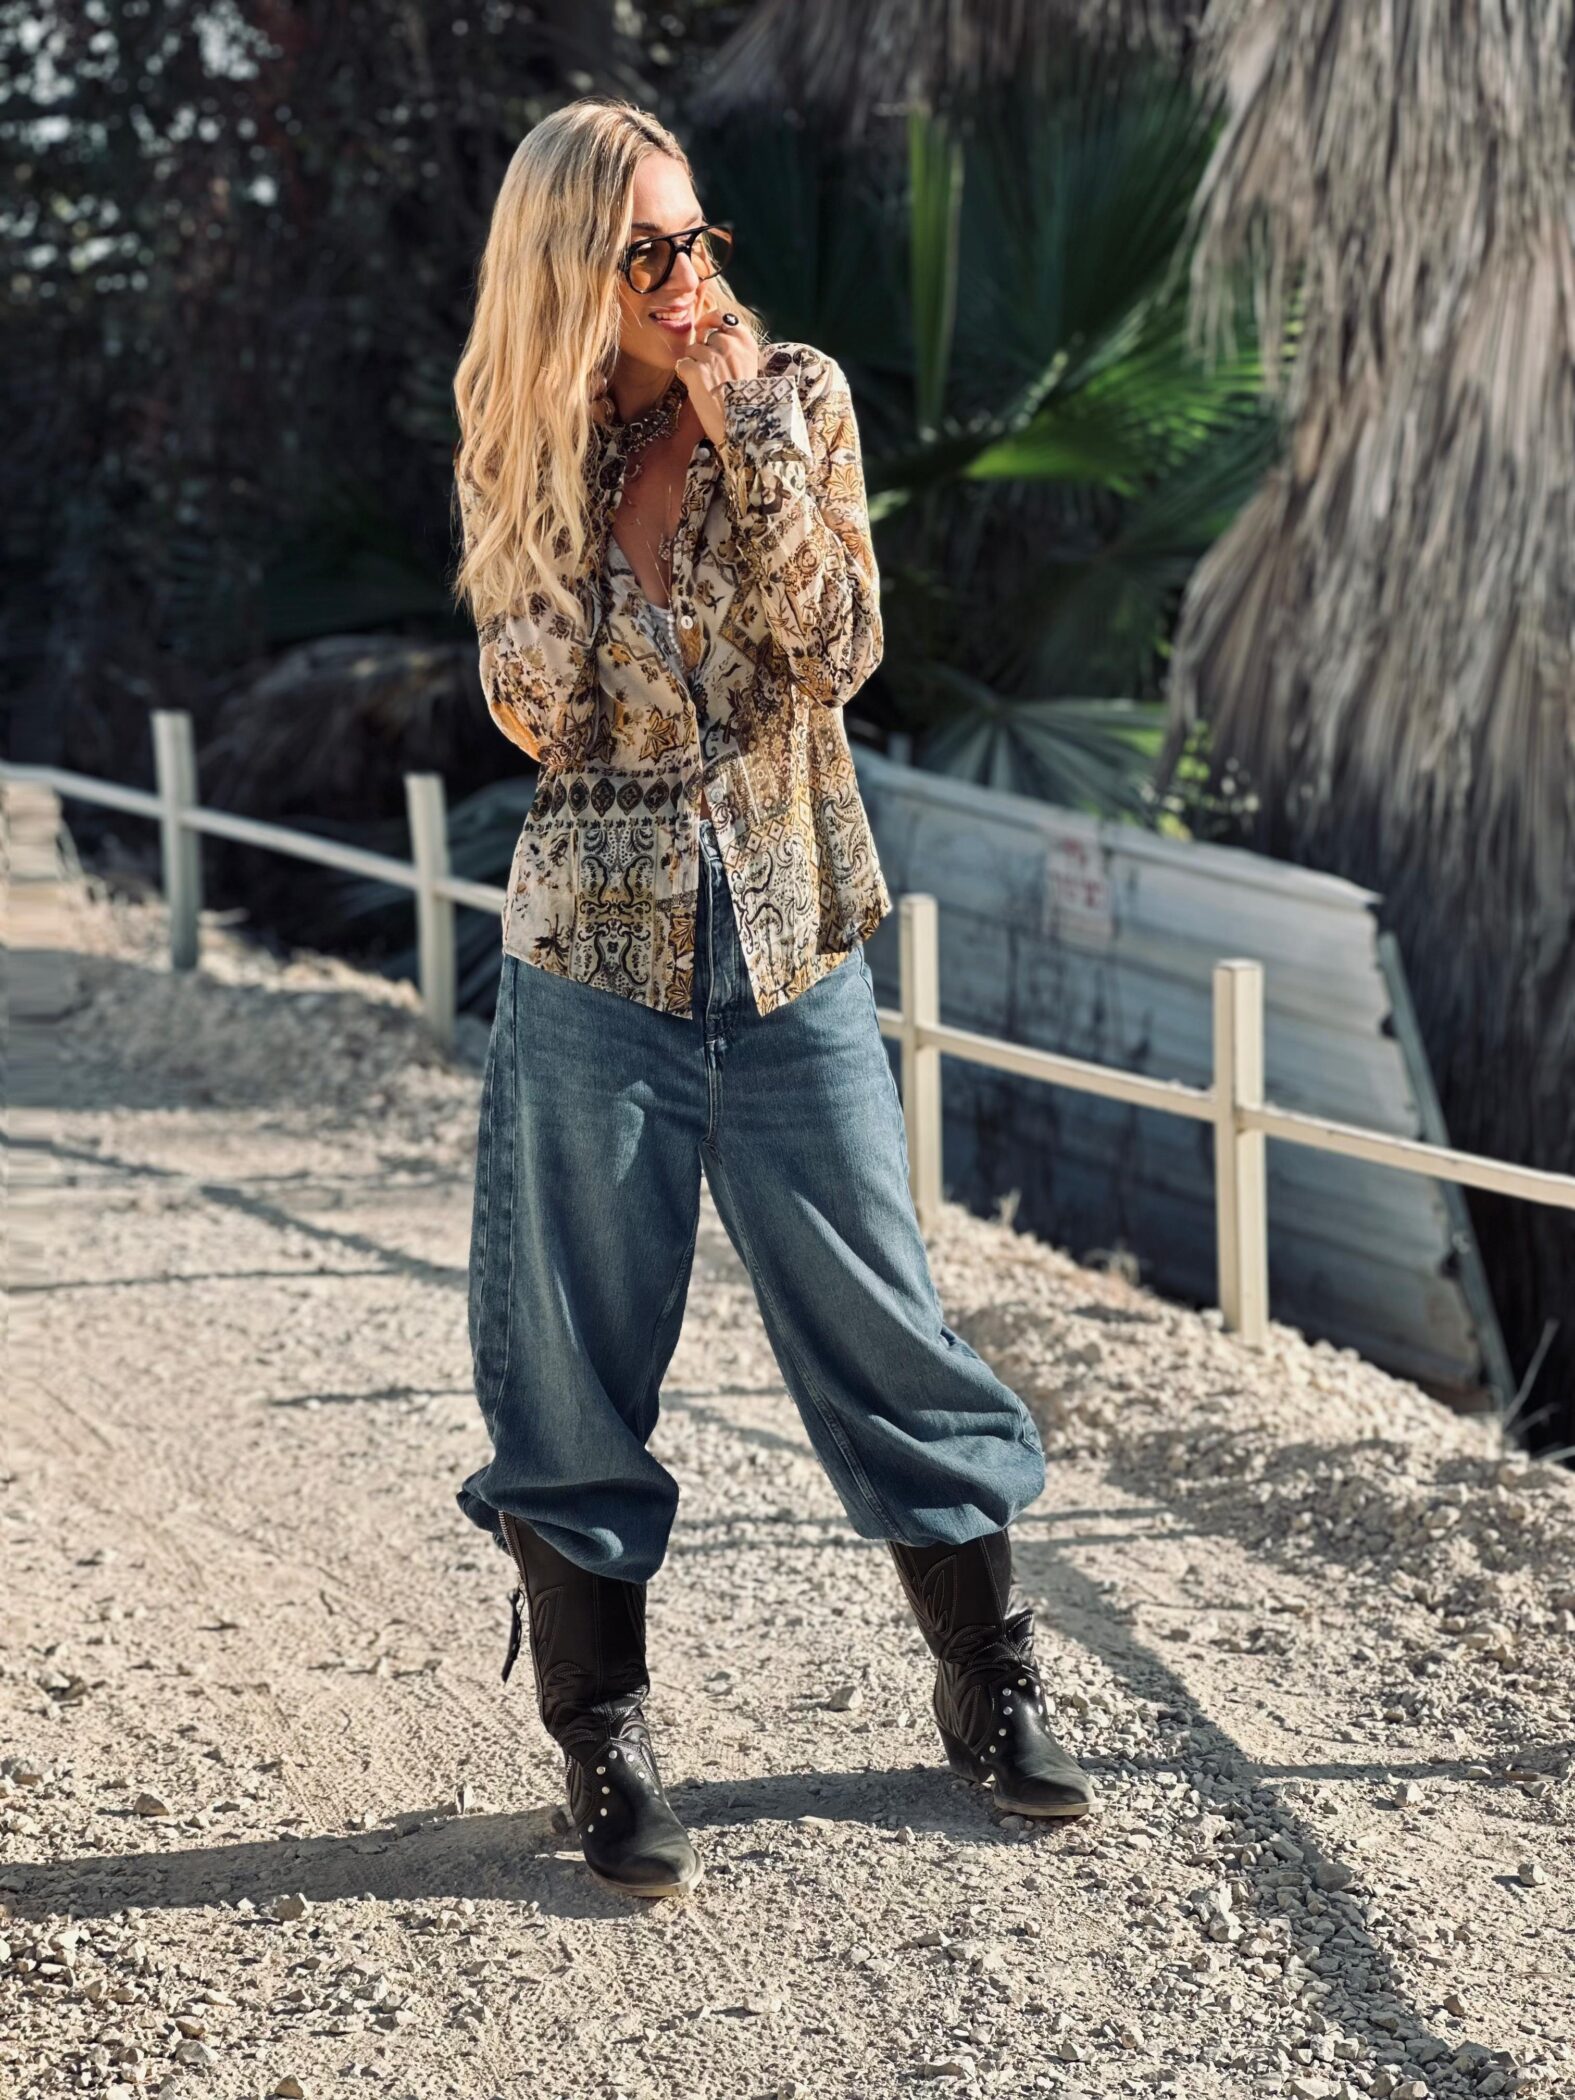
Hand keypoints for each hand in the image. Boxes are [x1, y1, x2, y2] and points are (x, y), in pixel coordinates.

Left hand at [673, 294, 757, 447]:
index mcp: (747, 344)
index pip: (726, 318)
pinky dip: (685, 376)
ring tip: (706, 385)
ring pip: (692, 349)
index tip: (706, 327)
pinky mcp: (696, 370)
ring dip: (694, 364)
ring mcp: (712, 357)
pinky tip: (696, 389)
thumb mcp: (749, 369)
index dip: (712, 321)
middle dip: (704, 350)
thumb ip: (735, 350)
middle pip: (707, 337)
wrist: (742, 428)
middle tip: (711, 373)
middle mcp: (730, 345)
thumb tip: (709, 335)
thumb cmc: (744, 403)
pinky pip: (682, 364)